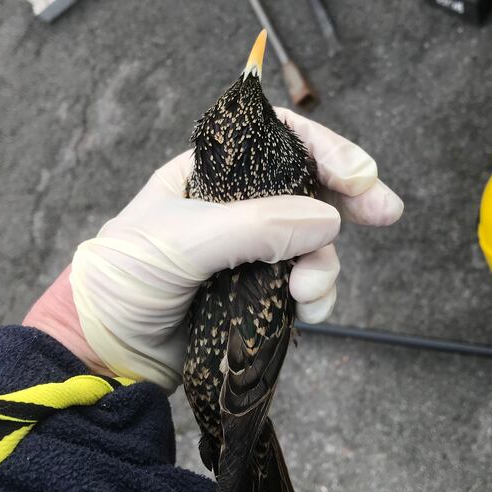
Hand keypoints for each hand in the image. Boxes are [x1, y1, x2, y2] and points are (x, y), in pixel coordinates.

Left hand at [24, 109, 402, 392]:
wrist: (104, 351)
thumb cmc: (124, 279)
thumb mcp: (182, 240)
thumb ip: (255, 226)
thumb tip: (328, 218)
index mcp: (211, 172)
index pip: (278, 140)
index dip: (324, 149)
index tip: (358, 176)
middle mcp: (236, 204)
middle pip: (309, 186)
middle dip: (350, 197)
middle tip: (387, 211)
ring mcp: (250, 249)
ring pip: (314, 241)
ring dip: (324, 264)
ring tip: (309, 291)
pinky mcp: (257, 291)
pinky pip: (304, 283)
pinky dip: (316, 295)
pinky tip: (307, 310)